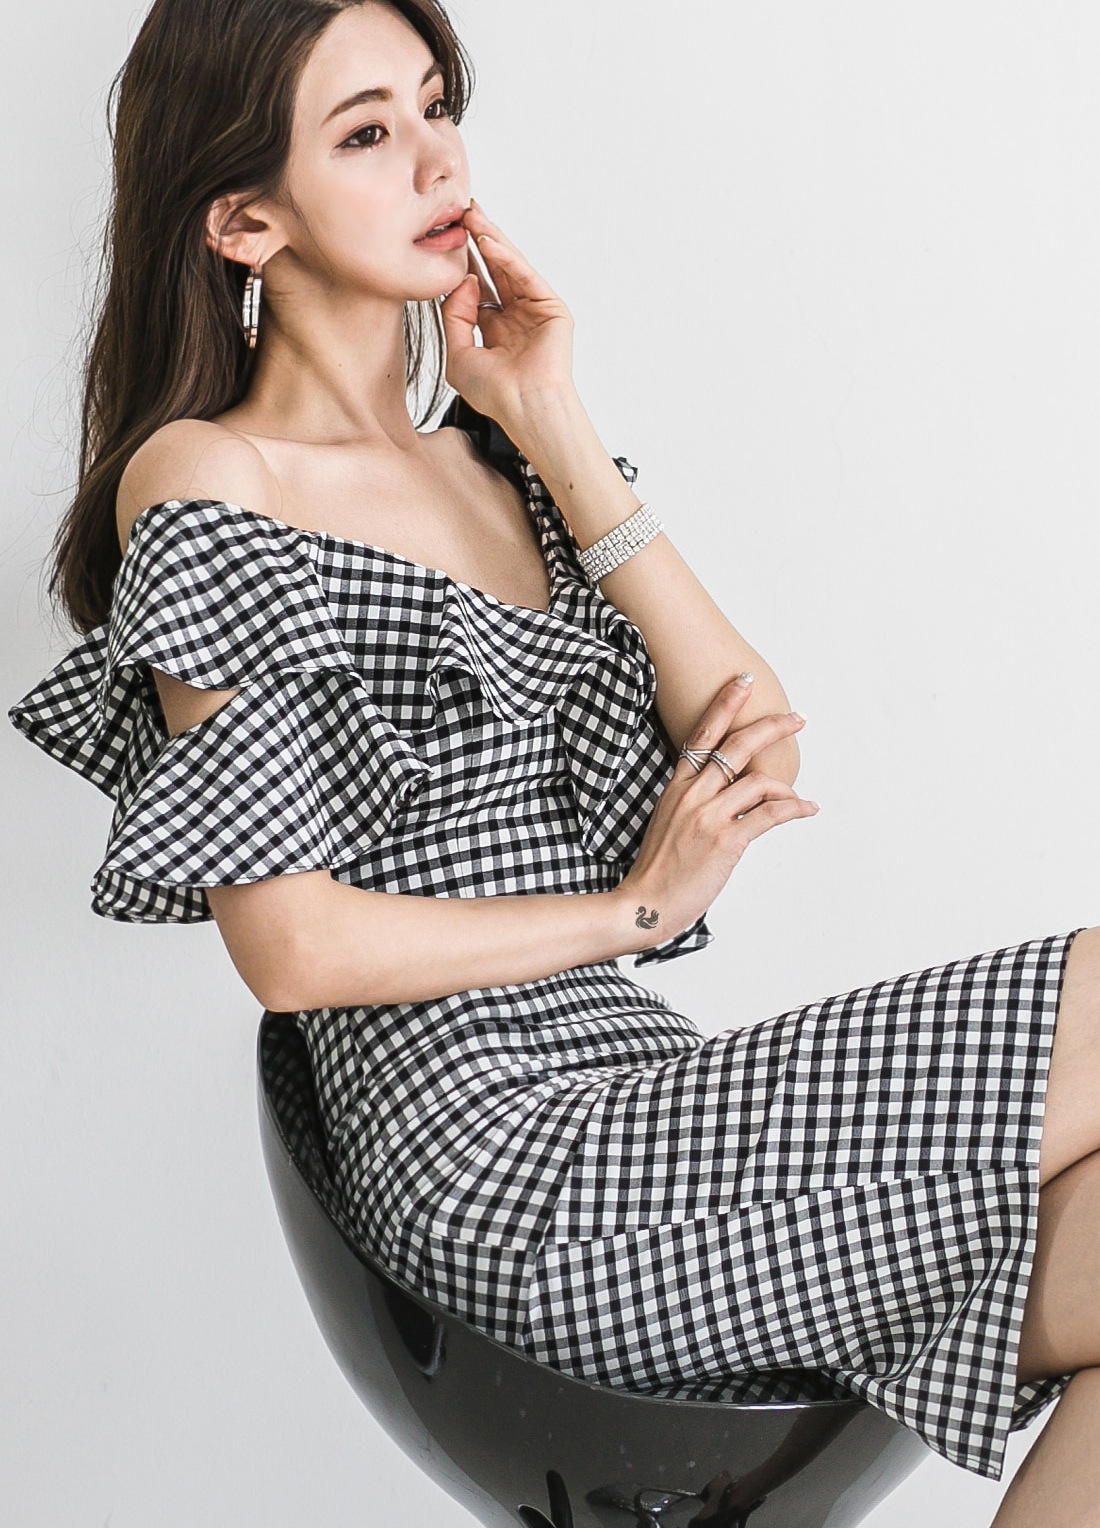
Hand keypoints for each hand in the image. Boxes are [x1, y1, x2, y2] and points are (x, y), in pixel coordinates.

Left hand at [439, 198, 576, 429]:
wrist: (525, 407)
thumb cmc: (496, 394)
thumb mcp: (457, 355)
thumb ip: (454, 317)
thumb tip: (463, 281)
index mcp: (495, 331)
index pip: (477, 288)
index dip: (462, 263)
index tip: (446, 239)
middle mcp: (515, 318)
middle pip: (494, 271)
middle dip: (478, 241)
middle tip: (461, 212)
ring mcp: (535, 312)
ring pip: (510, 267)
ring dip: (491, 240)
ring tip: (472, 215)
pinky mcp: (552, 309)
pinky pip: (525, 276)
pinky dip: (507, 257)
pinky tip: (487, 241)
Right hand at [616, 675, 819, 953]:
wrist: (644, 904)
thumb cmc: (659, 868)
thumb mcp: (669, 822)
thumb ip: (696, 801)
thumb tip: (731, 792)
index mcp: (677, 788)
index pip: (702, 734)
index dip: (724, 704)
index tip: (743, 681)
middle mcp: (693, 796)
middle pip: (736, 747)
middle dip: (771, 726)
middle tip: (798, 718)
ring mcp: (708, 817)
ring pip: (757, 780)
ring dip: (786, 784)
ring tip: (800, 797)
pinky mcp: (725, 842)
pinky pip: (769, 814)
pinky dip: (794, 807)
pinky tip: (807, 808)